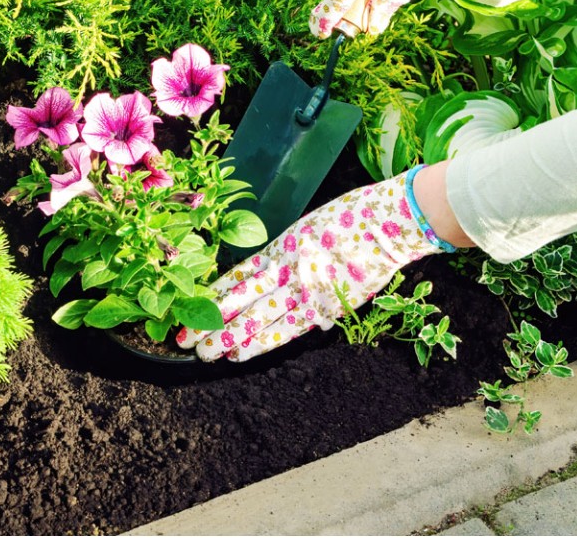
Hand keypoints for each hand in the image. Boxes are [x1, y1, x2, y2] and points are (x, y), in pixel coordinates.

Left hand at [176, 169, 446, 361]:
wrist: (389, 224)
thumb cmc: (351, 221)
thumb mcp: (307, 231)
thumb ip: (285, 257)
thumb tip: (268, 282)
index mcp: (280, 247)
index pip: (237, 275)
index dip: (212, 294)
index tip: (190, 306)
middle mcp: (287, 269)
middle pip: (240, 300)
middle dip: (211, 321)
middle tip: (187, 338)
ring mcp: (306, 290)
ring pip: (259, 320)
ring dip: (231, 338)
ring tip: (207, 352)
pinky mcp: (327, 306)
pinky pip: (289, 330)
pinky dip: (264, 342)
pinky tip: (242, 354)